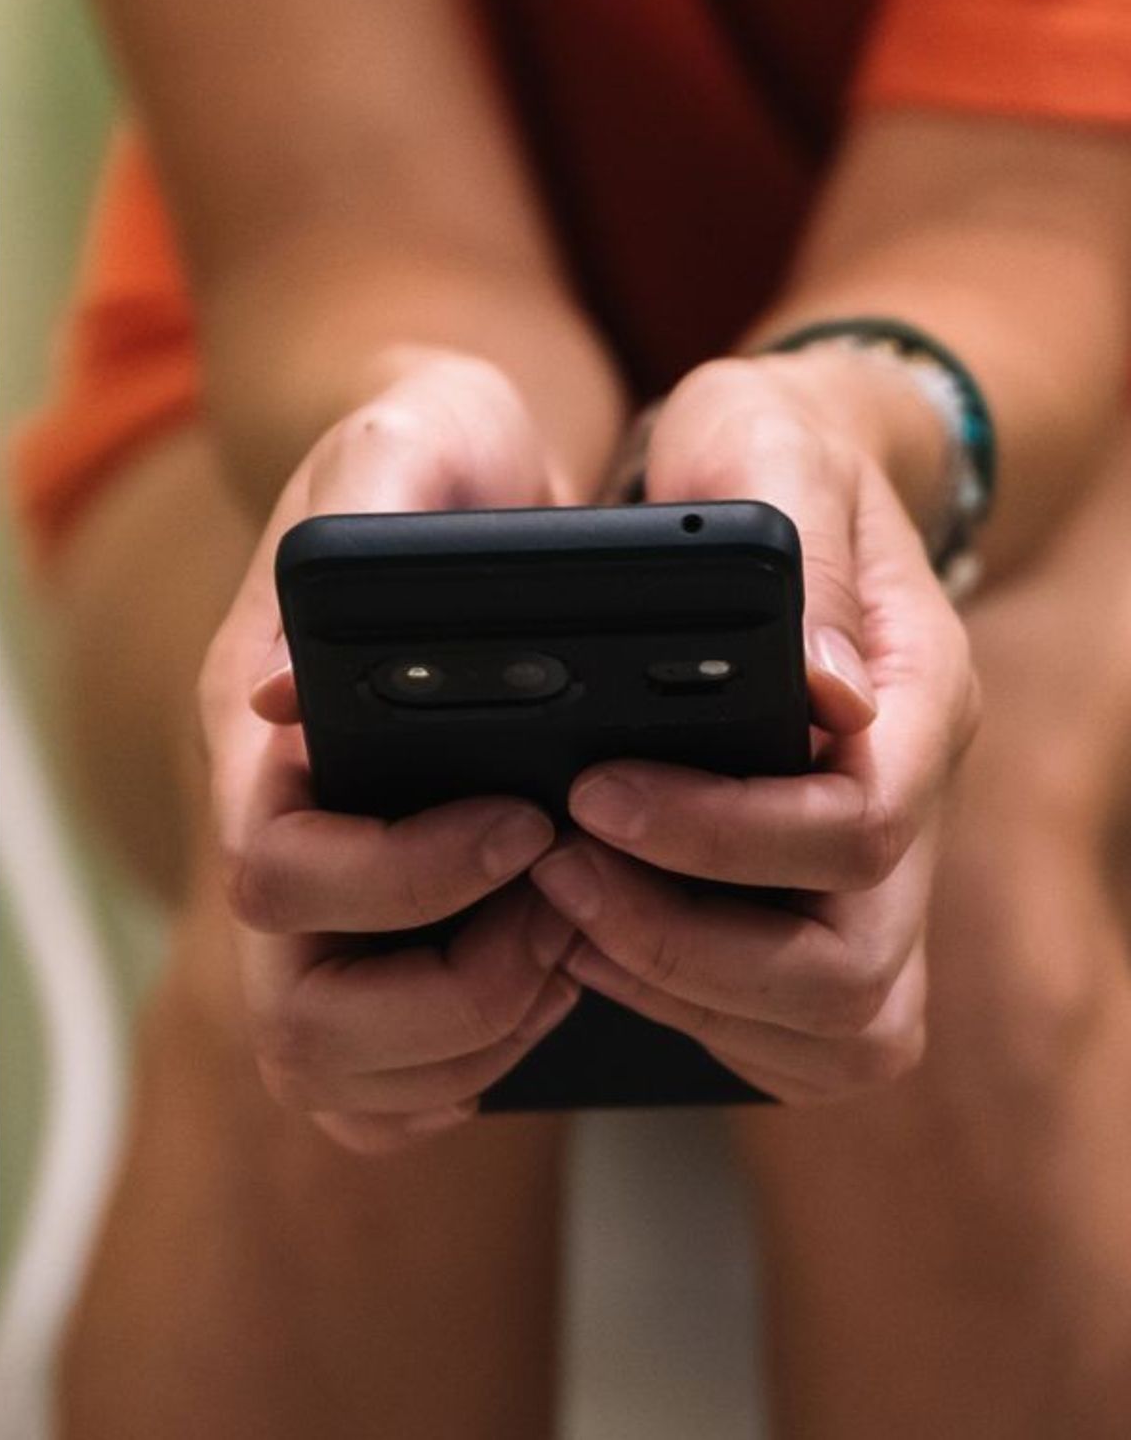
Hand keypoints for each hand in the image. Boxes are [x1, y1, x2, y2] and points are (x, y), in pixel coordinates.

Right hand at [201, 349, 583, 1152]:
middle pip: (297, 1022)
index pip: (277, 875)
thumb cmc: (433, 461)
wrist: (446, 493)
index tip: (528, 822)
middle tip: (561, 922)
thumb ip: (368, 512)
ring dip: (473, 1045)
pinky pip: (387, 1083)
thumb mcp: (414, 434)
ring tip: (573, 950)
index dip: (406, 880)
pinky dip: (474, 1067)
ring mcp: (325, 905)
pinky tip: (558, 979)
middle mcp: (276, 837)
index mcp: (259, 738)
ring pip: (336, 1073)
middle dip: (451, 1000)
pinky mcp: (380, 941)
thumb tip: (289, 691)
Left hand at [530, 353, 980, 1102]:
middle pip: (851, 968)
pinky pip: (791, 1038)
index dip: (721, 836)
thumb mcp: (760, 435)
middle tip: (553, 869)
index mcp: (919, 695)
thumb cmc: (759, 450)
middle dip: (685, 941)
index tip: (592, 792)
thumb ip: (788, 531)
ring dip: (682, 994)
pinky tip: (583, 943)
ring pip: (838, 1028)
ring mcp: (873, 877)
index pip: (859, 825)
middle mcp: (911, 802)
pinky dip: (686, 1014)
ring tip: (557, 914)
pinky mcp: (814, 917)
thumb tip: (822, 691)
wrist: (771, 480)